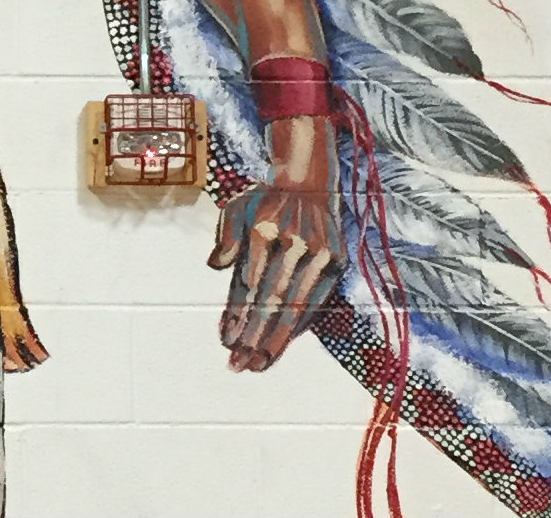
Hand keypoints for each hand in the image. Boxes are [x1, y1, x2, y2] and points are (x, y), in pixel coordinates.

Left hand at [208, 115, 340, 371]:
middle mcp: (293, 242)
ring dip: (275, 341)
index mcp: (264, 229)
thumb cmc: (265, 203)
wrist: (308, 184)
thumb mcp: (237, 209)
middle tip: (237, 366)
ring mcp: (318, 253)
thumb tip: (215, 266)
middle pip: (271, 301)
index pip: (248, 282)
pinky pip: (316, 302)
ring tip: (257, 365)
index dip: (236, 314)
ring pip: (295, 307)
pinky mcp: (336, 261)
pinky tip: (282, 344)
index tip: (225, 342)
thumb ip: (225, 238)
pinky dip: (299, 326)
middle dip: (253, 337)